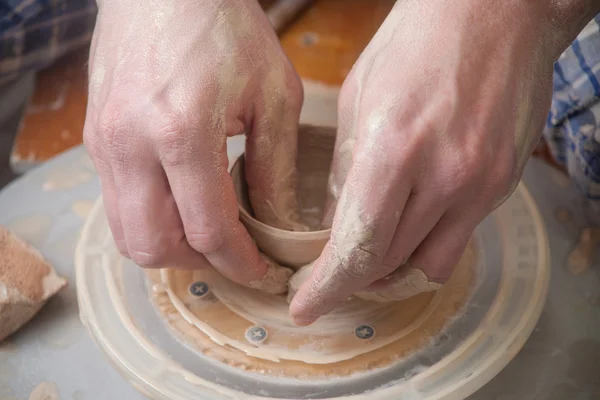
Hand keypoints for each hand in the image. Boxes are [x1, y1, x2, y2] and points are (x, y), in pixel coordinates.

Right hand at [83, 0, 303, 285]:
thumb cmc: (226, 28)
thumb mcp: (274, 96)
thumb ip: (276, 169)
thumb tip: (280, 225)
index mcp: (182, 132)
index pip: (208, 230)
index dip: (239, 263)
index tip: (263, 271)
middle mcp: (131, 144)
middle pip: (155, 247)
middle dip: (201, 263)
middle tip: (235, 255)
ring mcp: (105, 144)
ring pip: (128, 234)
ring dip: (172, 247)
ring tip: (210, 234)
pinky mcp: (96, 140)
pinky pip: (118, 204)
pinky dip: (153, 219)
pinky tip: (184, 202)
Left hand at [289, 0, 585, 323]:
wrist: (497, 13)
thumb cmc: (416, 43)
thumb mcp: (359, 101)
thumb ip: (346, 171)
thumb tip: (334, 225)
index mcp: (394, 149)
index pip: (355, 247)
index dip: (326, 288)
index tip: (304, 307)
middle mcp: (443, 177)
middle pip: (388, 264)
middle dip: (351, 279)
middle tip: (328, 275)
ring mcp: (480, 184)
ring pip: (427, 265)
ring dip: (390, 270)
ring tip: (368, 256)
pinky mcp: (503, 184)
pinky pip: (459, 240)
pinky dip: (425, 246)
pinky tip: (408, 226)